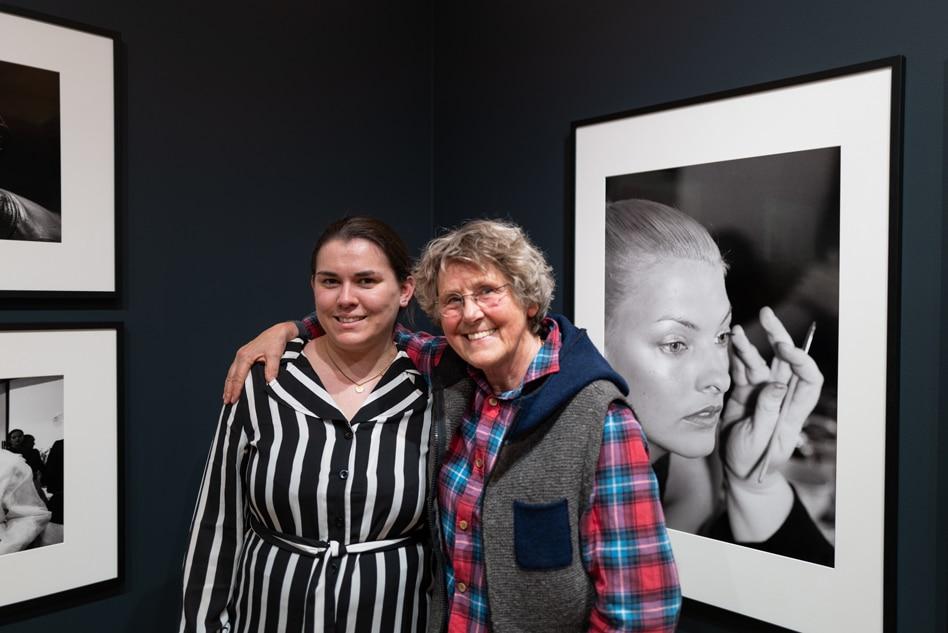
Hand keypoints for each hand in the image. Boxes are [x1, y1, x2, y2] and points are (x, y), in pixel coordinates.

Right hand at [222, 322, 297, 402]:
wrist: (279, 331)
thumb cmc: (277, 341)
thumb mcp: (275, 354)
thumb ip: (272, 368)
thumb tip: (270, 382)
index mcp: (245, 356)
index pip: (238, 377)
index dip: (235, 389)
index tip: (233, 400)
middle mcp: (241, 355)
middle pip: (231, 376)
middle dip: (228, 389)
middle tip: (227, 402)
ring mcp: (242, 355)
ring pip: (232, 373)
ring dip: (229, 385)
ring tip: (226, 397)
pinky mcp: (245, 355)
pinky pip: (236, 369)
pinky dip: (232, 378)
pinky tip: (232, 385)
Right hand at [722, 307, 823, 482]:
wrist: (738, 471)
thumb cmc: (752, 462)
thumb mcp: (758, 441)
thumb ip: (766, 412)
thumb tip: (776, 384)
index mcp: (792, 412)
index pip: (808, 379)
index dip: (801, 361)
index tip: (784, 350)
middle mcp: (781, 397)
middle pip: (786, 362)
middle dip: (779, 337)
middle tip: (767, 315)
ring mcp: (762, 394)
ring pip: (760, 363)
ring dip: (749, 346)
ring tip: (736, 330)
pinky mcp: (744, 394)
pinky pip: (741, 371)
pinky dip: (735, 357)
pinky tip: (729, 343)